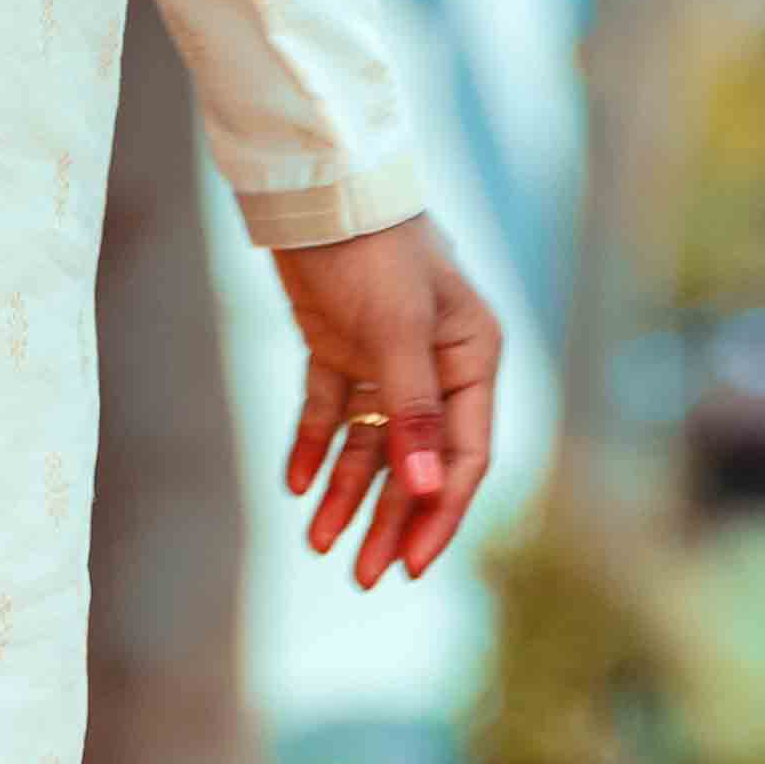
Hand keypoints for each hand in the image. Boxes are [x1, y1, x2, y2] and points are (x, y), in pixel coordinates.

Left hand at [276, 213, 500, 591]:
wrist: (320, 187)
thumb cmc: (375, 250)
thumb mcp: (397, 333)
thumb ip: (412, 414)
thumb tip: (423, 492)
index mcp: (471, 358)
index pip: (463, 455)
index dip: (438, 513)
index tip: (408, 566)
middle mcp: (434, 365)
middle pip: (416, 461)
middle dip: (388, 518)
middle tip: (359, 576)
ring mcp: (385, 358)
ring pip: (370, 444)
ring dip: (346, 492)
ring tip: (316, 542)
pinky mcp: (341, 346)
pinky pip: (329, 412)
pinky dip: (312, 445)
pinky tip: (293, 483)